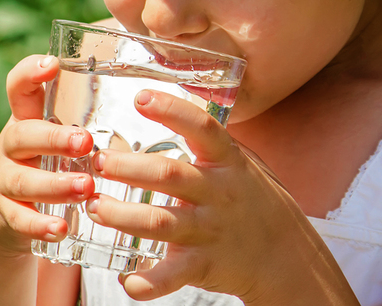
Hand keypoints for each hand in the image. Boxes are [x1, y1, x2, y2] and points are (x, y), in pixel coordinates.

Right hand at [0, 55, 95, 255]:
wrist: (6, 215)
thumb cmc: (49, 162)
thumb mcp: (58, 135)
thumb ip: (88, 115)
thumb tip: (151, 89)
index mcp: (27, 120)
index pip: (19, 87)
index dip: (30, 73)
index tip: (52, 64)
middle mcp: (11, 147)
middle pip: (21, 135)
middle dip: (53, 138)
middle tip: (85, 142)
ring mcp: (5, 181)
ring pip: (23, 181)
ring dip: (54, 185)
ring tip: (85, 188)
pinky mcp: (5, 216)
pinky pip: (20, 221)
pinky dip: (40, 225)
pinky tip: (62, 229)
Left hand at [82, 90, 353, 303]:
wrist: (286, 255)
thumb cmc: (257, 200)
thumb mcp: (244, 162)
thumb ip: (212, 141)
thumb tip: (177, 104)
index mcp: (228, 162)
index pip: (202, 128)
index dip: (172, 111)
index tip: (140, 98)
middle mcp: (219, 193)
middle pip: (170, 175)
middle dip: (130, 168)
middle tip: (99, 162)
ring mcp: (211, 230)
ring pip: (161, 222)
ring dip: (124, 217)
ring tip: (95, 207)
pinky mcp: (205, 265)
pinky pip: (173, 276)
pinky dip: (149, 283)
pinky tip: (127, 281)